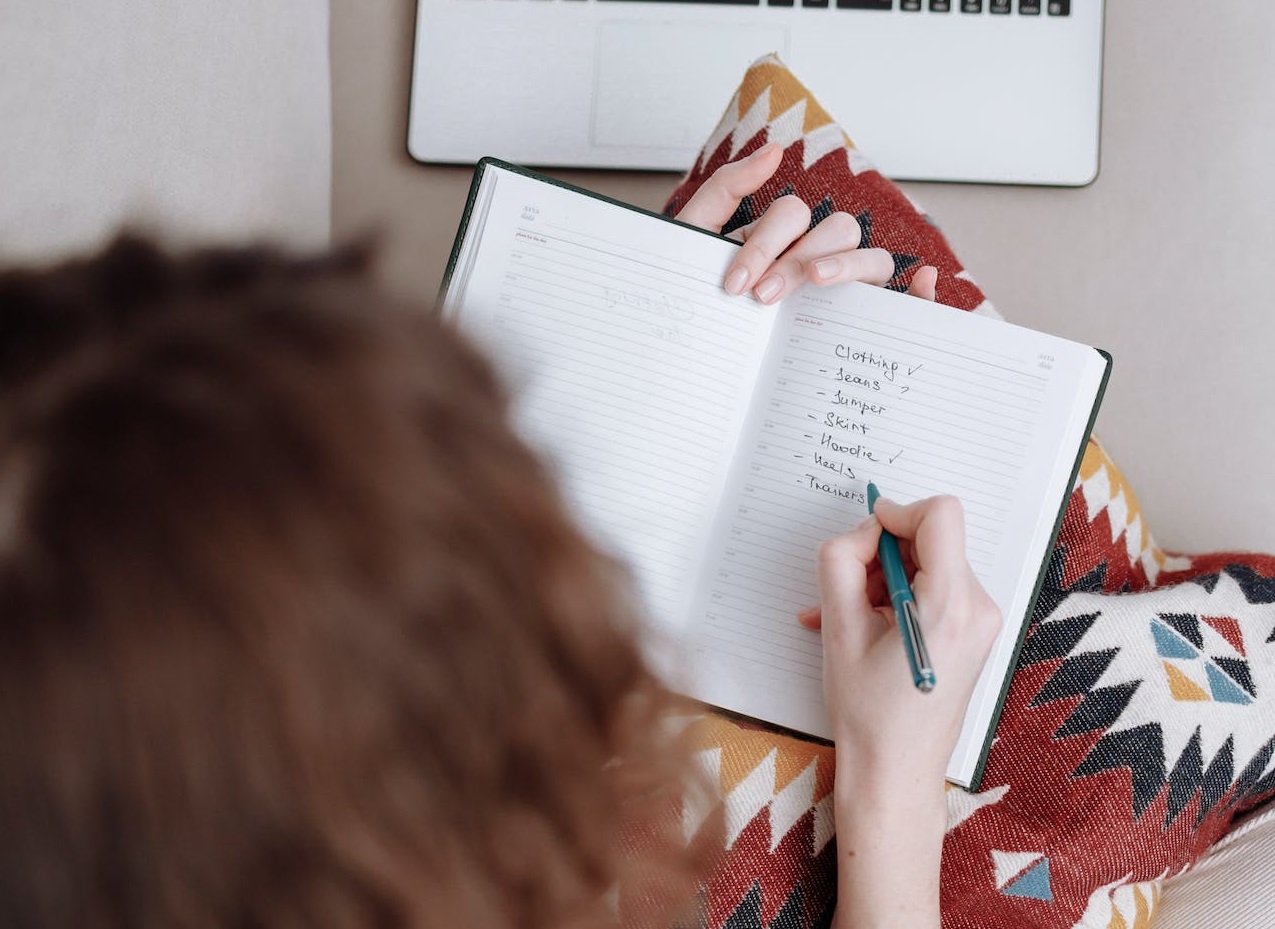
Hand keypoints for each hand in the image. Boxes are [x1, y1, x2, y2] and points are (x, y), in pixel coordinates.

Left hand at [674, 143, 938, 304]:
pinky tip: (924, 283)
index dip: (766, 244)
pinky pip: (903, 303)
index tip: (734, 284)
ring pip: (874, 259)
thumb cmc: (696, 298)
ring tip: (816, 285)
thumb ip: (727, 188)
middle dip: (799, 258)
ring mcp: (843, 291)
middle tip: (762, 297)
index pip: (794, 216)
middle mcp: (818, 256)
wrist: (689, 359)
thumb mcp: (696, 240)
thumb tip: (777, 149)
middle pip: (838, 230)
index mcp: (782, 236)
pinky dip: (922, 291)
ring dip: (848, 267)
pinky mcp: (861, 325)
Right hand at [804, 495, 1000, 928]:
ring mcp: (981, 622)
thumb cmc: (867, 711)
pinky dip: (897, 597)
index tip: (866, 538)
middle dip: (883, 555)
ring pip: (929, 563)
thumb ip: (842, 562)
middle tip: (845, 593)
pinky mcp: (974, 633)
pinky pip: (934, 589)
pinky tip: (863, 627)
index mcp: (948, 606)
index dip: (896, 514)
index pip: (940, 515)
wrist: (896, 772)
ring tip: (846, 618)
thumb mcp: (837, 628)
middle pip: (931, 540)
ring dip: (883, 579)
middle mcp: (978, 608)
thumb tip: (861, 530)